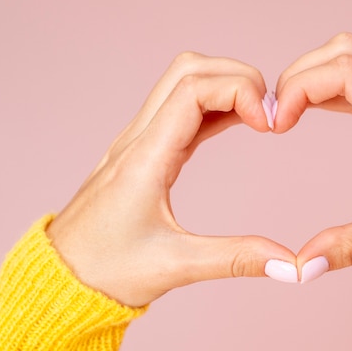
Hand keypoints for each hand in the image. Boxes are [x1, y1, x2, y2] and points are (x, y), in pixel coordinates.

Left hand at [47, 53, 297, 306]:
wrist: (61, 280)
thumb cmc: (105, 271)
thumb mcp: (176, 266)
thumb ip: (236, 259)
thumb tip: (290, 265)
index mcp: (144, 159)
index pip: (193, 90)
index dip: (239, 91)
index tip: (270, 124)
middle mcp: (138, 140)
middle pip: (188, 70)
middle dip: (237, 77)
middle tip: (270, 113)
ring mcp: (139, 142)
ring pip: (183, 84)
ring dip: (225, 87)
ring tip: (262, 117)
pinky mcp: (144, 153)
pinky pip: (181, 111)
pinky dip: (214, 107)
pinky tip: (239, 123)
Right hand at [274, 33, 351, 281]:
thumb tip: (302, 266)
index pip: (345, 72)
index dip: (299, 88)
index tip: (277, 124)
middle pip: (347, 50)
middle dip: (301, 74)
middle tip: (277, 114)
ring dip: (319, 75)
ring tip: (291, 112)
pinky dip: (339, 84)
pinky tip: (321, 108)